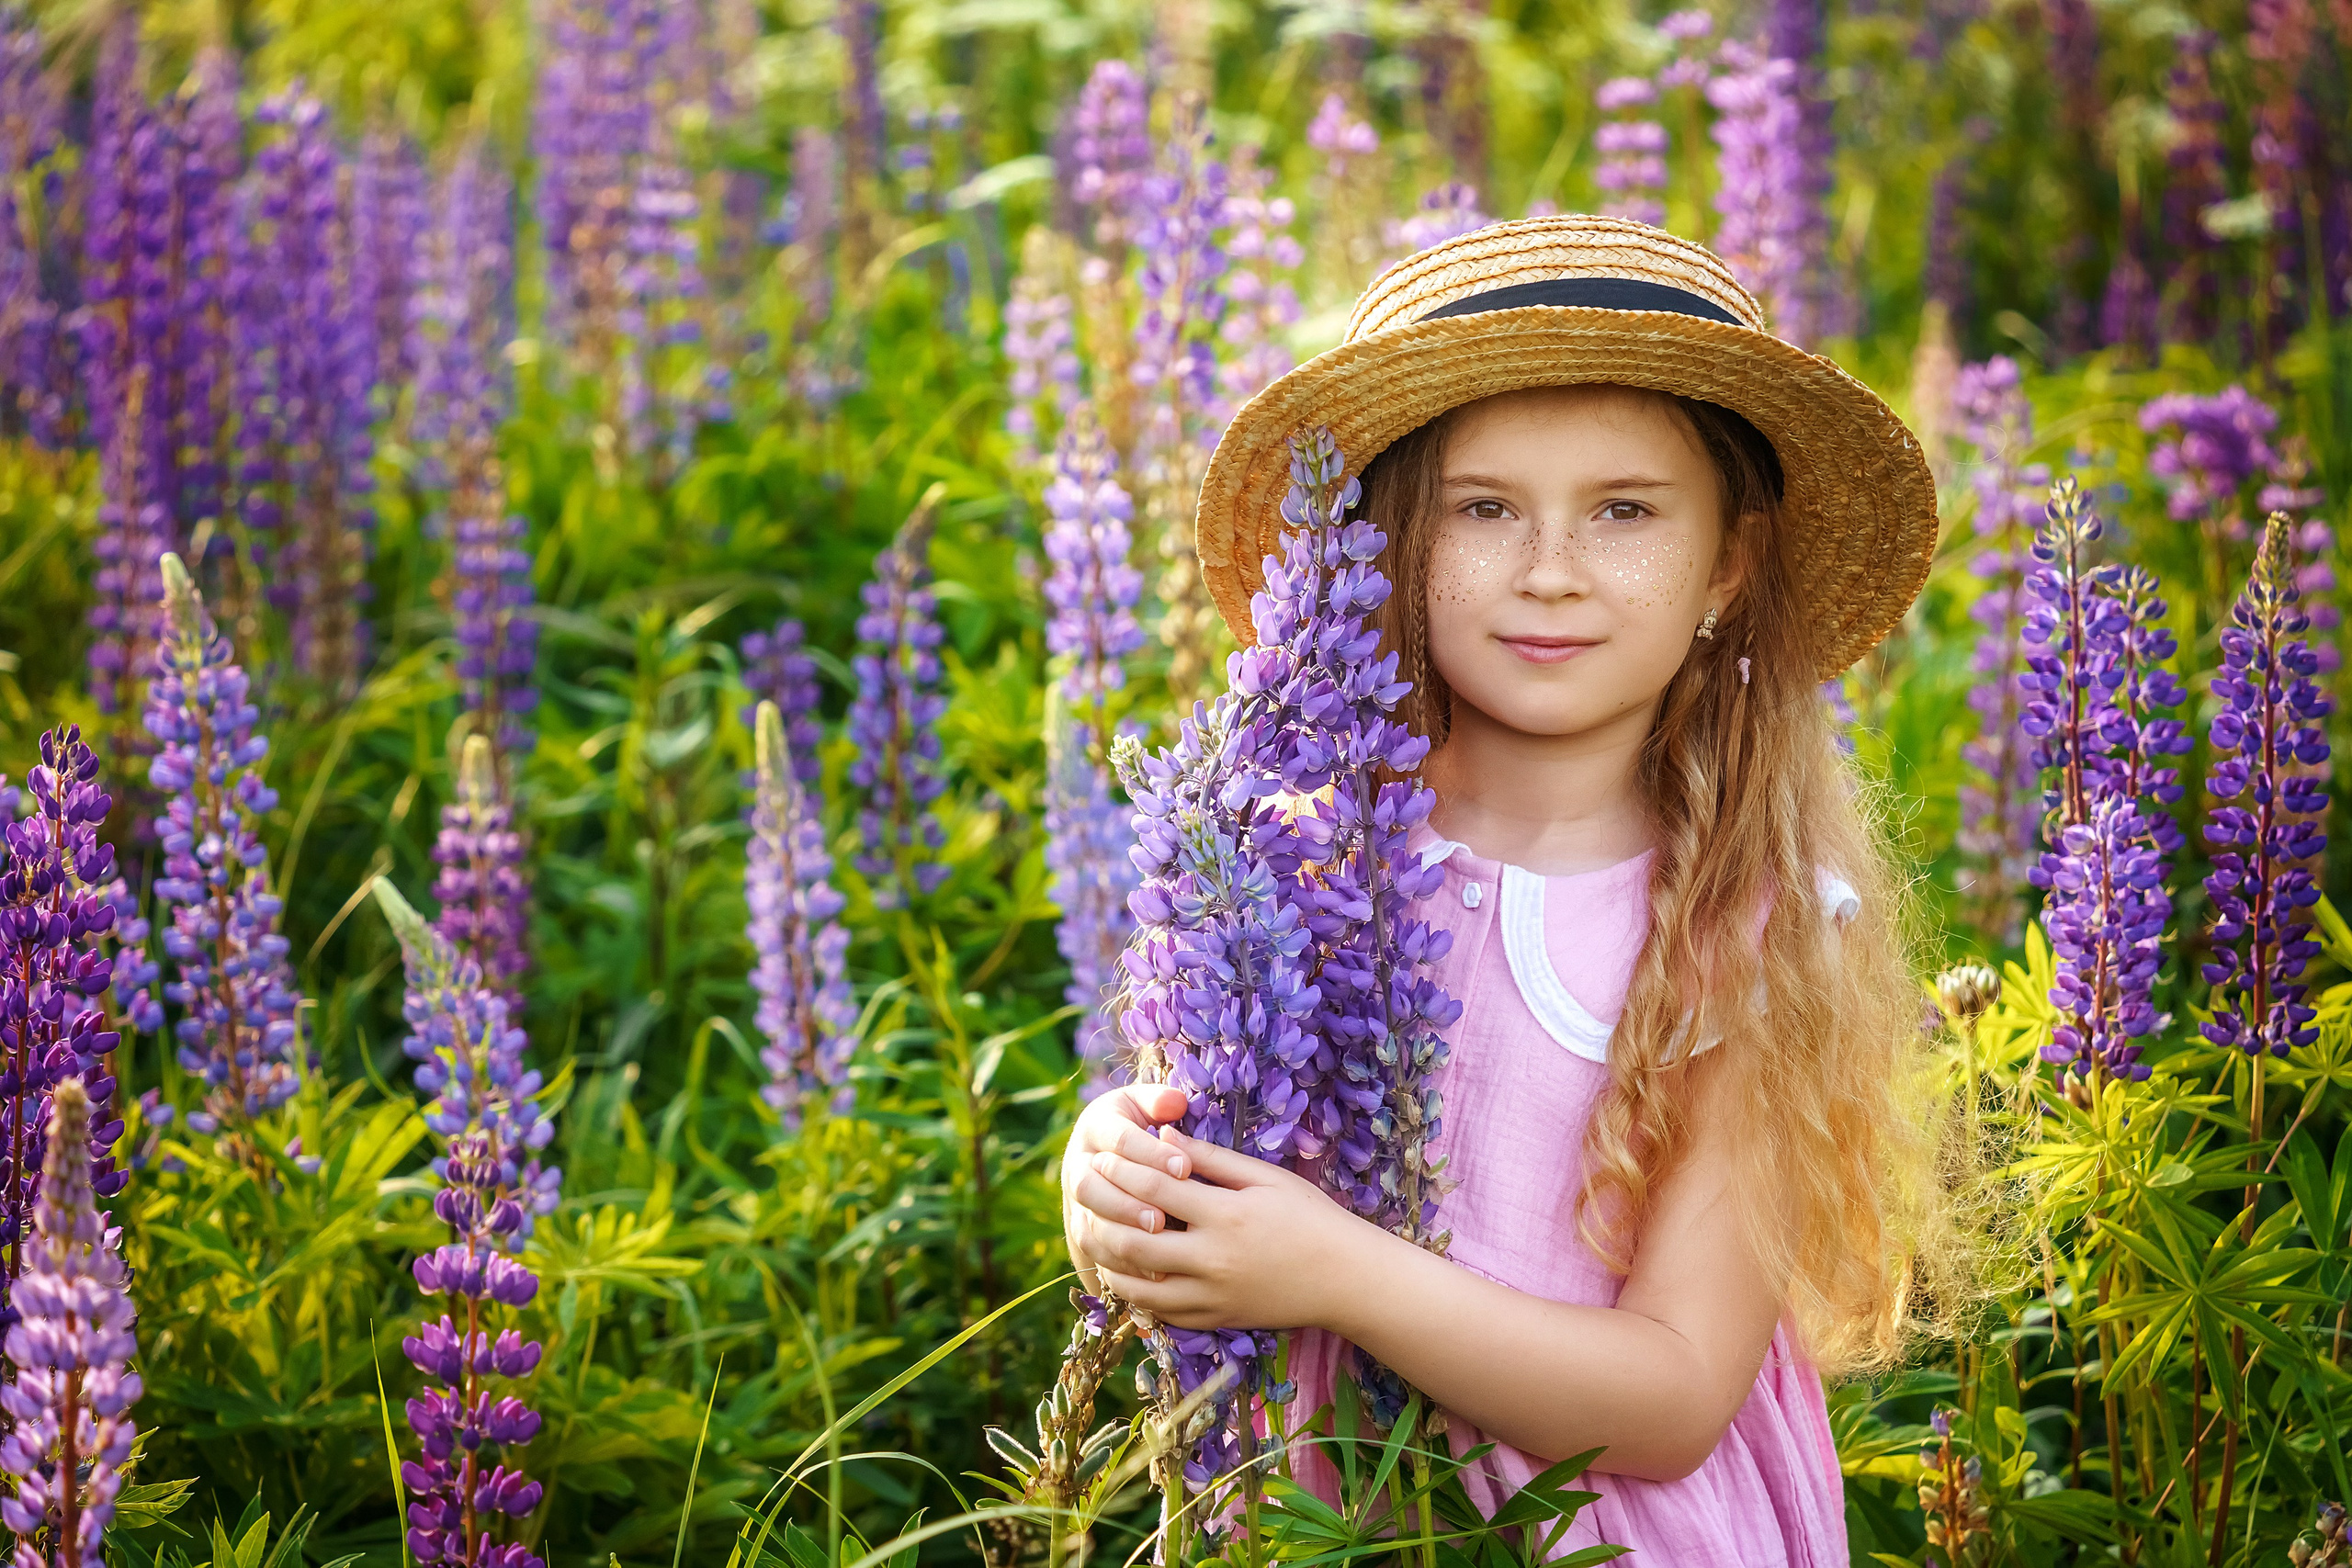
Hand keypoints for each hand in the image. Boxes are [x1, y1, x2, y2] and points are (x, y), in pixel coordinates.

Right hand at [1060, 1084, 1191, 1289]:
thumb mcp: (1148, 1105)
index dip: (1151, 1154)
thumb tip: (1176, 1101)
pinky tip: (1149, 1267)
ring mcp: (1075, 1198)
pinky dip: (1117, 1259)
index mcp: (1096, 1125)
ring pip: (1087, 1219)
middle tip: (1164, 1217)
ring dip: (1120, 1232)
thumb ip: (1161, 1101)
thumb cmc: (1143, 1124)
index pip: (1120, 1140)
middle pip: (1091, 1185)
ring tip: (1158, 1241)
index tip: (1184, 1168)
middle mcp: (1078, 1161)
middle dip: (1127, 1202)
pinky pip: (1091, 1247)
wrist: (1113, 1155)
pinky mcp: (1080, 1225)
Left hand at [1076, 1126, 1369, 1332]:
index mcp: (1226, 1215)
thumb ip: (1211, 1158)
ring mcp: (1212, 1295)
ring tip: (1098, 1233)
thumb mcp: (1265, 1178)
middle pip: (1134, 1238)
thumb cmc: (1310, 1217)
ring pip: (1138, 1284)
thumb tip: (1164, 1137)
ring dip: (1111, 1258)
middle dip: (1103, 1213)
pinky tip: (1127, 1272)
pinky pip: (1159, 1313)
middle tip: (1086, 1194)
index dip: (1121, 1169)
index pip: (1155, 1188)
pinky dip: (1136, 1293)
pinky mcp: (1215, 1320)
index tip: (1102, 1155)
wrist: (1345, 1278)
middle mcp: (1213, 1259)